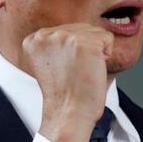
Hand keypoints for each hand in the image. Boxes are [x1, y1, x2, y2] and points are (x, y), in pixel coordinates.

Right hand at [21, 24, 113, 141]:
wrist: (69, 112)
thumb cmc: (66, 93)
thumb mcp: (52, 62)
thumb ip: (58, 43)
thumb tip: (79, 31)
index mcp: (33, 39)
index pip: (68, 31)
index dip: (75, 52)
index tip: (65, 71)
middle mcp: (45, 34)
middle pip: (82, 28)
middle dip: (87, 50)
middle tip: (76, 73)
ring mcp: (65, 36)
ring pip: (96, 32)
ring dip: (97, 52)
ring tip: (83, 71)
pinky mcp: (85, 42)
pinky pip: (108, 38)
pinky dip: (107, 55)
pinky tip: (92, 70)